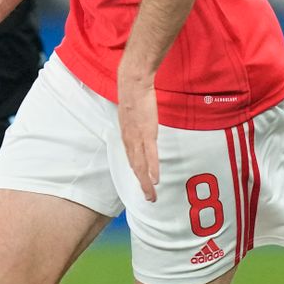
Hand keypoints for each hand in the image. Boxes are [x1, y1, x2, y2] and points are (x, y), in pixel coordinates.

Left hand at [117, 67, 158, 201]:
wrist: (133, 83)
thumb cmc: (134, 96)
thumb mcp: (132, 114)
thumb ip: (136, 123)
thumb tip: (140, 126)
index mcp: (127, 136)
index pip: (131, 160)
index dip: (137, 174)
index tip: (142, 185)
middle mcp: (130, 141)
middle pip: (136, 168)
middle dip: (142, 185)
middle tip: (149, 199)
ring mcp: (138, 138)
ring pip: (142, 165)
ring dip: (146, 182)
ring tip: (152, 196)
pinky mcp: (147, 132)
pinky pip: (151, 154)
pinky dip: (153, 168)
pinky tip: (156, 179)